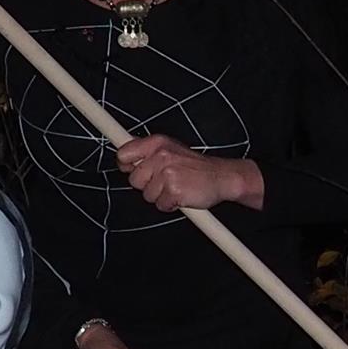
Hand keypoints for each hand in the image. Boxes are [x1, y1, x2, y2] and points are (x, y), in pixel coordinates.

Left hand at [115, 135, 262, 213]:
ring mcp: (167, 173)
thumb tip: (124, 160)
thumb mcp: (171, 150)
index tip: (131, 168)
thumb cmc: (196, 167)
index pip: (124, 153)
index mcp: (158, 143)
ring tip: (177, 187)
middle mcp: (161, 155)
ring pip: (147, 195)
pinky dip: (171, 205)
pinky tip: (182, 195)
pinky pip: (160, 205)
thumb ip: (148, 153)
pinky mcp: (174, 190)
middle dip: (147, 185)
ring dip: (160, 196)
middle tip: (165, 181)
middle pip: (134, 180)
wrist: (222, 176)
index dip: (126, 165)